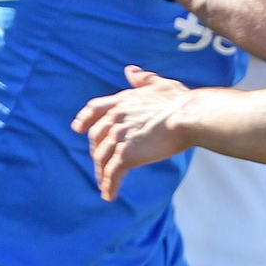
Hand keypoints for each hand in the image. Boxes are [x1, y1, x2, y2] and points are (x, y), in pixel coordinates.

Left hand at [73, 67, 193, 200]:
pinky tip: (109, 195)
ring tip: (104, 184)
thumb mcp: (160, 84)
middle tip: (101, 163)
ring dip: (102, 173)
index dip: (85, 119)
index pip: (94, 108)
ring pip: (102, 158)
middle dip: (97, 152)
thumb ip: (143, 79)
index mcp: (122, 101)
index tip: (77, 128)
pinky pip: (113, 174)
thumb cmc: (179, 100)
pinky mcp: (127, 155)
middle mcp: (115, 118)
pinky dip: (109, 186)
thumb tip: (129, 70)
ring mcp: (119, 137)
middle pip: (96, 137)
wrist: (187, 116)